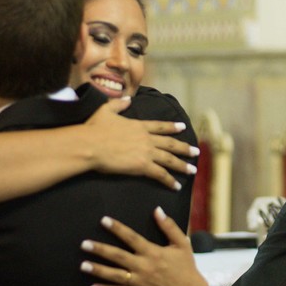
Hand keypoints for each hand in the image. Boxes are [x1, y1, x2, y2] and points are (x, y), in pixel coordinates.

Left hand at [81, 209, 210, 285]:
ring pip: (115, 276)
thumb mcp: (182, 243)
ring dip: (98, 270)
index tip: (104, 220)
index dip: (117, 229)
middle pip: (118, 257)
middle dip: (100, 250)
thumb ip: (169, 226)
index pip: (132, 238)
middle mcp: (144, 267)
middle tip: (84, 244)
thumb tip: (157, 210)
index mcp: (153, 252)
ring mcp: (140, 282)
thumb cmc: (185, 266)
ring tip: (82, 265)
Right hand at [83, 101, 198, 189]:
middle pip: (170, 144)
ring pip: (169, 159)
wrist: (90, 145)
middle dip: (184, 148)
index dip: (173, 127)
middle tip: (196, 151)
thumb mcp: (106, 110)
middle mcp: (146, 138)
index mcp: (138, 125)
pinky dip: (170, 180)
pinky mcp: (142, 166)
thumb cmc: (94, 128)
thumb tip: (128, 99)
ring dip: (182, 165)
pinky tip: (177, 186)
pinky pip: (160, 174)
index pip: (160, 126)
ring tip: (192, 170)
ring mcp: (146, 152)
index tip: (183, 127)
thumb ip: (119, 104)